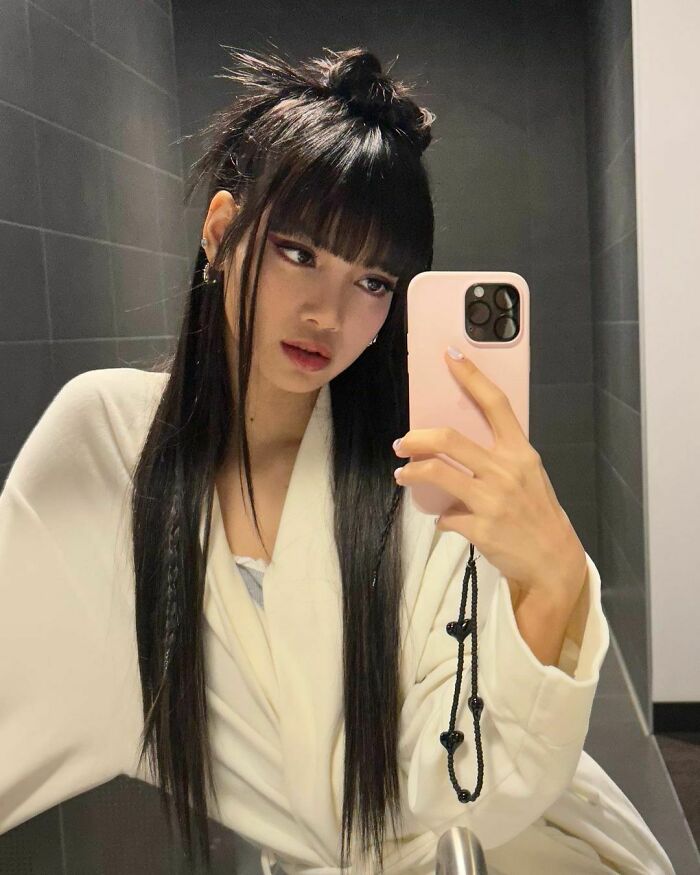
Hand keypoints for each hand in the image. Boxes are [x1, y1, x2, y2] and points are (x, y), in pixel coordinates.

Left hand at [392, 347, 586, 610]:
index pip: (495, 404)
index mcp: (520, 452)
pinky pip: (445, 516)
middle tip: (401, 443)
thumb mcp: (528, 476)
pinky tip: (445, 520)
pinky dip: (441, 518)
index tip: (450, 356)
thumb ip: (499, 458)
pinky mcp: (480, 527)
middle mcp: (506, 470)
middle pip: (449, 438)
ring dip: (411, 472)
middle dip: (416, 437)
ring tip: (402, 475)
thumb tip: (457, 448)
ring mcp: (492, 499)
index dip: (471, 377)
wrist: (553, 561)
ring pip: (436, 472)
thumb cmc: (537, 513)